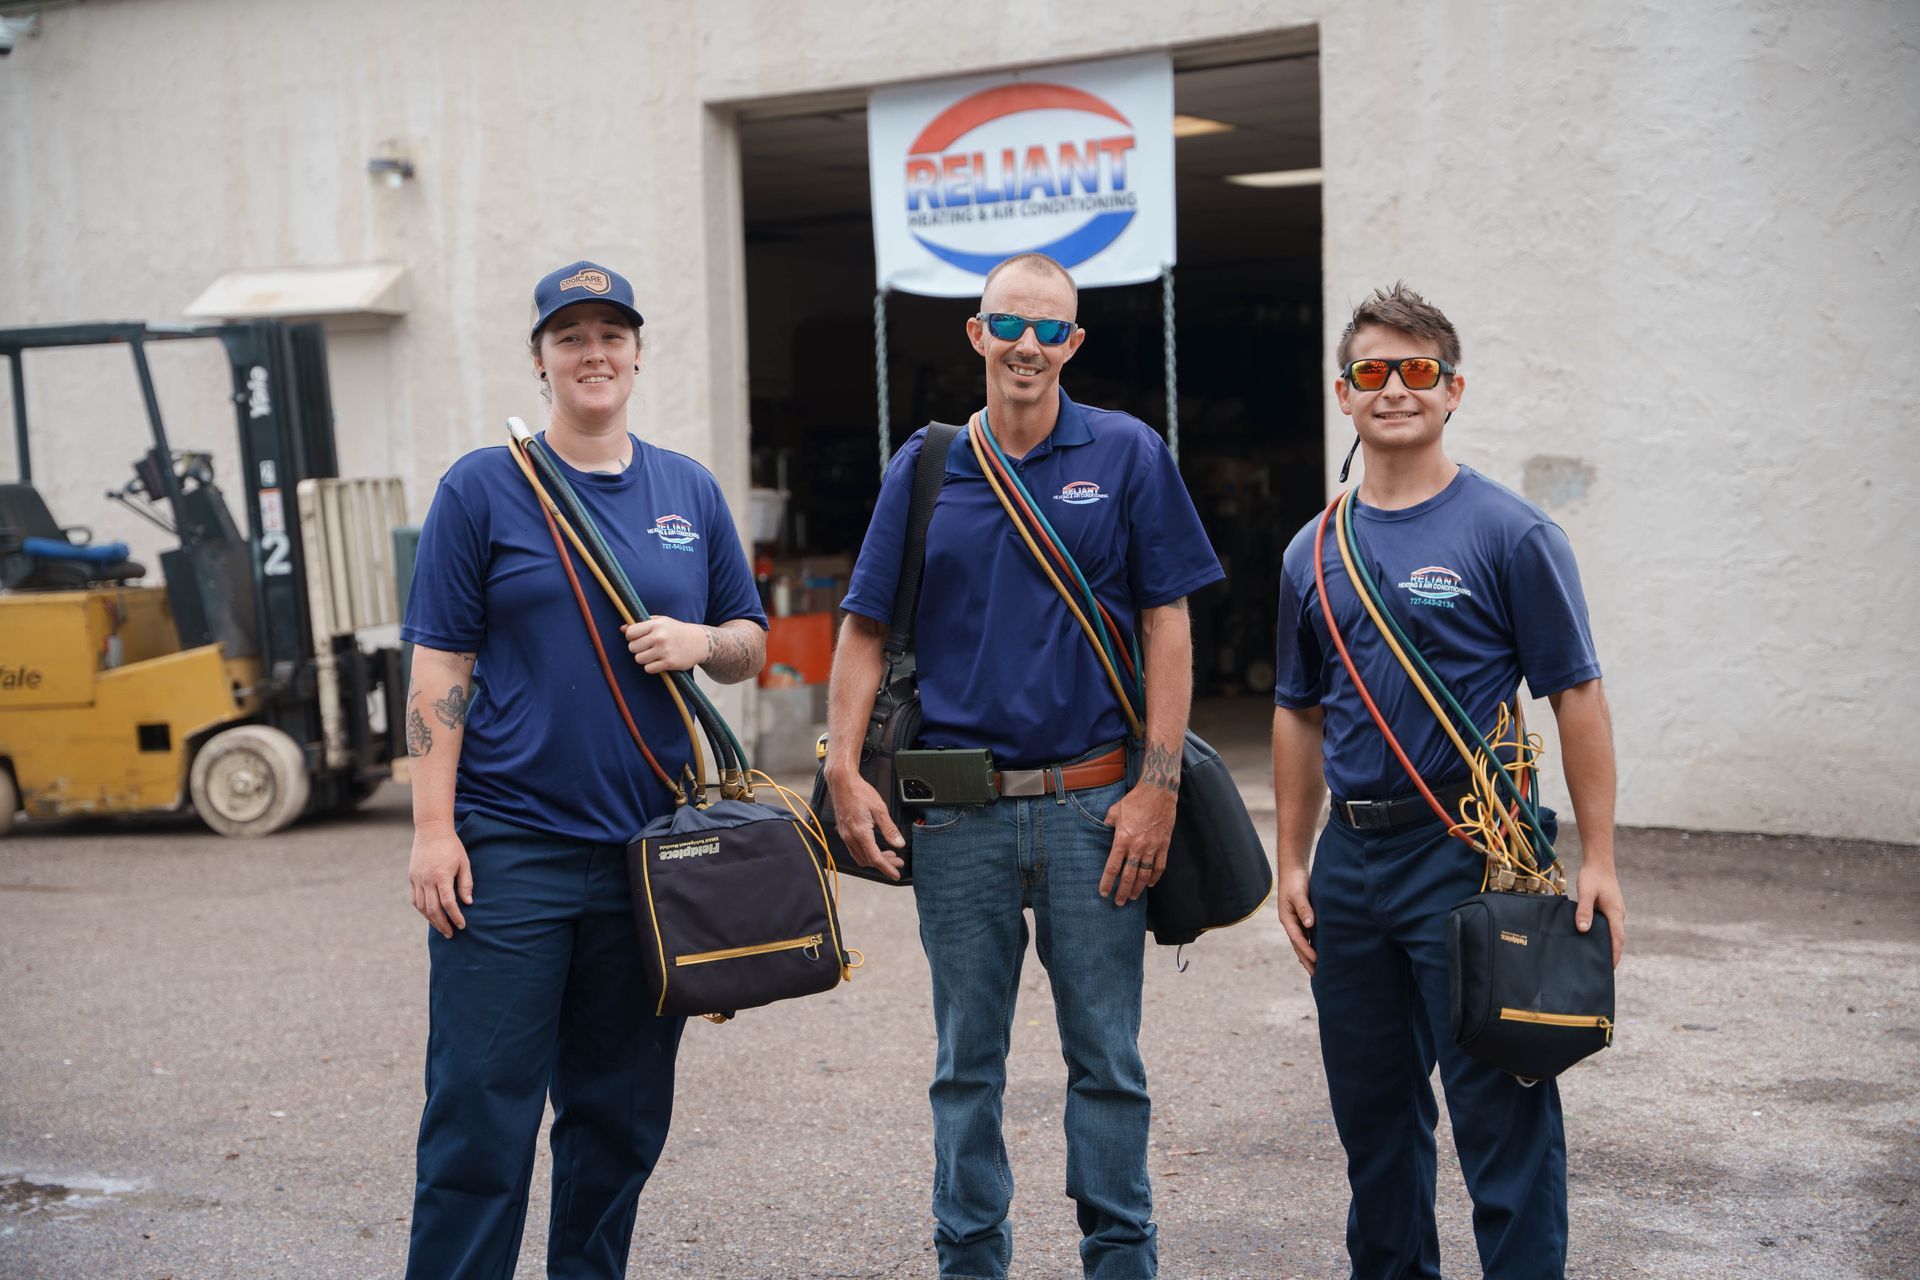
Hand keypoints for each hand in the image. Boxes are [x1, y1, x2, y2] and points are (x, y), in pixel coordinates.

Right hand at [409, 825, 472, 938]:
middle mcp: (427, 880)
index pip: (448, 903)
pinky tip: (429, 916)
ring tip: (441, 928)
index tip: (462, 925)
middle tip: (450, 934)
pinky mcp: (412, 878)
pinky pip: (415, 899)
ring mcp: (417, 879)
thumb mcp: (464, 863)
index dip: (455, 917)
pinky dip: (422, 910)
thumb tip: (468, 903)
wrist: (431, 831)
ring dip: (431, 920)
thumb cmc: (452, 847)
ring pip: (422, 907)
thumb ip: (466, 883)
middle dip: (442, 924)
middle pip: (433, 909)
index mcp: (442, 876)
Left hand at [623, 616, 707, 673]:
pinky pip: (649, 669)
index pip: (630, 633)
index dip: (631, 637)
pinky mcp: (669, 663)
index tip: (638, 638)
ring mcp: (664, 651)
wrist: (700, 642)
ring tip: (653, 655)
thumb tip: (622, 629)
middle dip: (637, 649)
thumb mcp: (662, 621)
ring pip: (639, 659)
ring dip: (644, 659)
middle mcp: (659, 637)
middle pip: (632, 647)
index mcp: (656, 624)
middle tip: (647, 648)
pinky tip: (659, 662)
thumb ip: (642, 624)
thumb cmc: (677, 631)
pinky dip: (652, 667)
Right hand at [828, 770, 905, 880]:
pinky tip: (875, 847)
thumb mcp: (880, 809)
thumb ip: (889, 829)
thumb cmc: (859, 792)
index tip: (896, 874)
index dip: (887, 868)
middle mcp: (850, 837)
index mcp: (860, 832)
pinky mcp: (843, 832)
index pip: (875, 858)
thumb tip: (899, 844)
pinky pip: (854, 850)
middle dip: (884, 864)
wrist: (841, 782)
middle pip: (868, 860)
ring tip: (889, 855)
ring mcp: (845, 835)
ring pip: (860, 857)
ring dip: (875, 859)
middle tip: (898, 862)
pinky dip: (866, 853)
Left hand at [1099, 781, 1174, 906]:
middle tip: (1118, 902)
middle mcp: (1137, 847)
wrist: (1158, 793)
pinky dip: (1154, 877)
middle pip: (1128, 876)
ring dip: (1138, 888)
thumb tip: (1102, 833)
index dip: (1107, 882)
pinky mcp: (1164, 845)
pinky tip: (1149, 884)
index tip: (1103, 892)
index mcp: (1122, 839)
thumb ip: (1107, 825)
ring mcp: (1152, 847)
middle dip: (1122, 891)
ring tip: (1132, 897)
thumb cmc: (1134, 801)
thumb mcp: (1114, 811)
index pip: (1113, 867)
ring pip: (1144, 874)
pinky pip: (1159, 866)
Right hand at [1276, 864, 1315, 975]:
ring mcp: (1295, 921)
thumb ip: (1304, 908)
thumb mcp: (1299, 893)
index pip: (1297, 939)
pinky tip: (1317, 952)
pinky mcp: (1301, 918)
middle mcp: (1290, 922)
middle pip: (1298, 945)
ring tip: (1316, 969)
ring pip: (1301, 942)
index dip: (1306, 950)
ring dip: (1307, 955)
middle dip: (1306, 960)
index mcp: (1287, 918)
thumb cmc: (1295, 880)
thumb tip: (1309, 924)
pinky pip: (1306, 935)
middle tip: (1316, 975)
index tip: (1316, 961)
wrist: (1293, 870)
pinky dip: (1310, 945)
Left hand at [1575, 861, 1625, 966]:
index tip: (1610, 968)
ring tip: (1597, 958)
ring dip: (1608, 944)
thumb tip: (1583, 929)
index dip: (1614, 955)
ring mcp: (1615, 912)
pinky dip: (1604, 935)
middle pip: (1617, 939)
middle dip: (1612, 954)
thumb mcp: (1585, 893)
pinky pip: (1609, 926)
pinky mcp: (1610, 909)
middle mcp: (1618, 915)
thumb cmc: (1592, 877)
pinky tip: (1592, 939)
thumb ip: (1584, 910)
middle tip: (1602, 968)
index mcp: (1615, 913)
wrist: (1599, 863)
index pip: (1617, 939)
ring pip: (1613, 932)